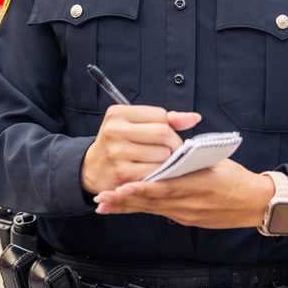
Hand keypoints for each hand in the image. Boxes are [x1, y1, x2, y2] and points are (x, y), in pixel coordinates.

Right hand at [80, 106, 201, 194]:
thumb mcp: (134, 125)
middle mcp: (114, 130)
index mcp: (118, 113)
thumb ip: (165, 120)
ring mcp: (116, 152)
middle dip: (174, 144)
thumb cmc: (119, 144)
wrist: (92, 169)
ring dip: (168, 161)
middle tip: (173, 152)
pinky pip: (155, 173)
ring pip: (161, 154)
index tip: (169, 137)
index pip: (160, 115)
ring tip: (162, 162)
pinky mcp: (122, 174)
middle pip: (162, 133)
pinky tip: (156, 174)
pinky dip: (161, 175)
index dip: (171, 127)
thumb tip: (195, 117)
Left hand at [93, 159, 274, 228]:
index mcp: (195, 184)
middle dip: (124, 200)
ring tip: (104, 205)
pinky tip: (123, 208)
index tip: (121, 185)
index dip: (140, 188)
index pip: (163, 187)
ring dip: (127, 207)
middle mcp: (188, 202)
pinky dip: (140, 210)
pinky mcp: (186, 219)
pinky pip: (158, 213)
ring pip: (151, 209)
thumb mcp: (212, 160)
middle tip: (101, 198)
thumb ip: (187, 156)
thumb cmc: (235, 177)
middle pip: (151, 202)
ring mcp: (186, 213)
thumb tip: (165, 148)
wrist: (255, 203)